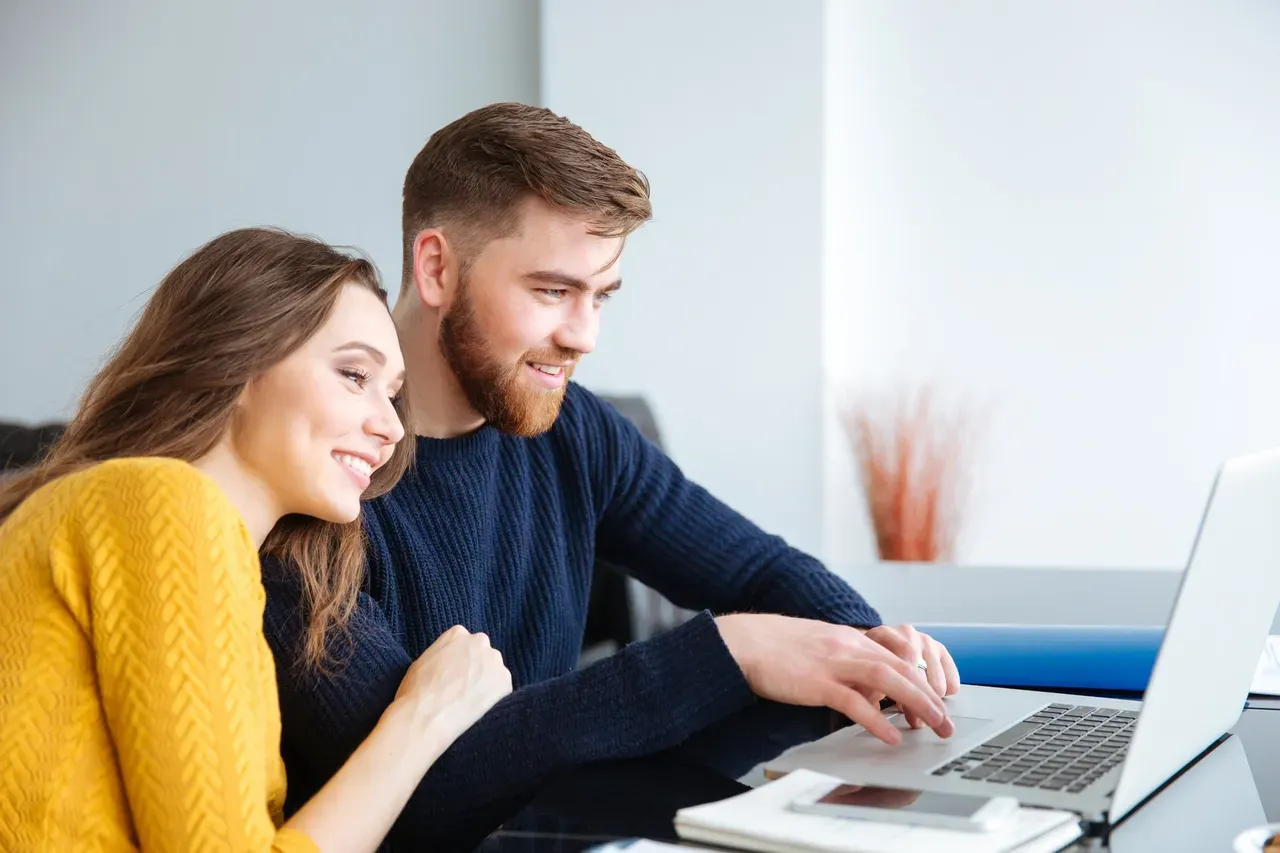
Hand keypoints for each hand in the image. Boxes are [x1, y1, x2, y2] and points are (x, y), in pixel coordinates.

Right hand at [394, 625, 512, 742]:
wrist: (425, 716)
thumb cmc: (416, 691)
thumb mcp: (424, 661)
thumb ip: (443, 654)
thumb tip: (449, 662)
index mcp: (458, 633)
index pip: (466, 643)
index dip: (461, 661)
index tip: (456, 674)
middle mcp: (479, 641)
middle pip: (483, 654)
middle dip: (477, 668)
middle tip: (465, 689)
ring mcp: (494, 660)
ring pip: (494, 671)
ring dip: (487, 683)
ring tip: (469, 701)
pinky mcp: (504, 680)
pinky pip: (502, 689)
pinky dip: (494, 699)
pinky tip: (477, 708)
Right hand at [715, 614, 953, 744]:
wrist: (744, 642)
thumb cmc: (778, 647)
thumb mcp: (821, 647)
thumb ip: (848, 665)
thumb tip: (869, 693)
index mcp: (851, 638)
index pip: (899, 658)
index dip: (923, 681)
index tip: (938, 702)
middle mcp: (848, 646)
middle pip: (902, 668)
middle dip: (930, 696)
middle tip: (947, 722)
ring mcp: (833, 662)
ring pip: (887, 680)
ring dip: (917, 704)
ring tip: (935, 725)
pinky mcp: (816, 682)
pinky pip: (853, 702)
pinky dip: (876, 720)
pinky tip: (890, 736)